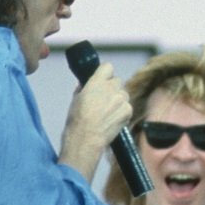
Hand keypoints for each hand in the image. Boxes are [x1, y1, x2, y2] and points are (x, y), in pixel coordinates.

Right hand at [59, 62, 131, 179]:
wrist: (86, 138)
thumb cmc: (77, 120)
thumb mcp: (76, 98)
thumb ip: (85, 88)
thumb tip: (87, 84)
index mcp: (97, 82)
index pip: (108, 67)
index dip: (105, 73)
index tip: (103, 79)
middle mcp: (111, 88)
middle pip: (117, 81)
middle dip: (112, 88)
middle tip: (104, 100)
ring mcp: (121, 99)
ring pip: (123, 94)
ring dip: (118, 100)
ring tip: (108, 112)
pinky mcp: (128, 110)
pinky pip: (127, 106)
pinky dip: (122, 112)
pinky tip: (112, 119)